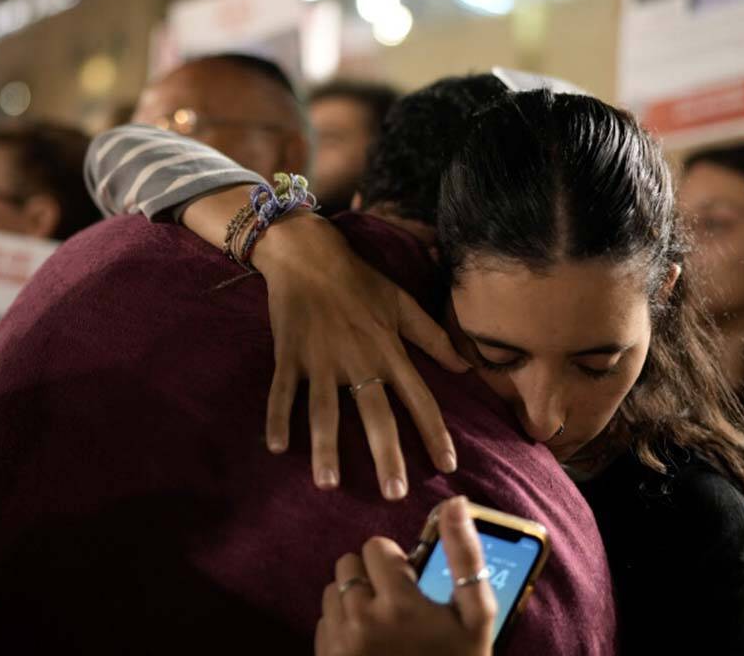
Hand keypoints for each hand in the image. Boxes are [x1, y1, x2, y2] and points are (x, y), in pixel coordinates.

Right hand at [253, 212, 468, 498]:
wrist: (308, 252)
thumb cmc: (359, 279)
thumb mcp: (401, 302)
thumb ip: (433, 337)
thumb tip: (466, 367)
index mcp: (388, 349)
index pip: (419, 397)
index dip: (435, 432)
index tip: (448, 466)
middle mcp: (357, 358)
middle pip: (374, 413)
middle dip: (385, 453)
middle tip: (394, 492)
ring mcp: (320, 358)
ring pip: (324, 409)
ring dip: (326, 446)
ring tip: (329, 483)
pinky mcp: (289, 354)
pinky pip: (282, 391)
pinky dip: (277, 418)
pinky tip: (277, 448)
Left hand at [316, 496, 495, 655]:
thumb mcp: (476, 618)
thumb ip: (464, 555)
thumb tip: (454, 502)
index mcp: (397, 604)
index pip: (375, 547)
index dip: (396, 561)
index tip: (411, 584)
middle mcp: (360, 620)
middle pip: (348, 565)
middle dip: (371, 577)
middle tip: (397, 605)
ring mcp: (338, 645)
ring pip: (333, 592)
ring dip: (354, 600)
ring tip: (382, 627)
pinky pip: (323, 624)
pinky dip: (341, 628)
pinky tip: (369, 648)